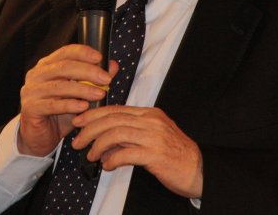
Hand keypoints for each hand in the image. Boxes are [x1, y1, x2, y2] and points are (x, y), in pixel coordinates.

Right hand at [18, 44, 117, 156]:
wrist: (41, 137)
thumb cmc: (60, 113)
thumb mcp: (80, 94)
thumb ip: (95, 79)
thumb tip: (112, 65)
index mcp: (47, 65)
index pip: (65, 52)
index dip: (83, 52)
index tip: (99, 57)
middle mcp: (37, 74)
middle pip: (64, 67)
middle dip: (88, 71)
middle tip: (105, 79)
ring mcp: (31, 91)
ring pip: (59, 86)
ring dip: (82, 89)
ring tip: (99, 94)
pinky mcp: (30, 108)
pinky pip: (52, 105)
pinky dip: (70, 105)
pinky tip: (84, 106)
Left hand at [71, 105, 202, 198]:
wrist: (200, 169)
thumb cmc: (175, 154)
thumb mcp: (153, 136)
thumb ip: (131, 134)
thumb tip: (105, 140)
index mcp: (149, 114)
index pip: (116, 109)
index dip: (94, 114)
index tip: (79, 121)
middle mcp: (151, 121)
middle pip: (113, 119)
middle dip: (90, 129)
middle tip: (77, 140)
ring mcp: (154, 137)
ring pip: (117, 133)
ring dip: (99, 145)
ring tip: (91, 155)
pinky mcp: (156, 155)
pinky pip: (128, 153)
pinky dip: (113, 159)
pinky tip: (107, 165)